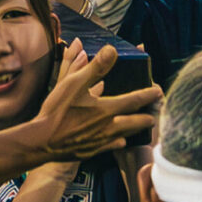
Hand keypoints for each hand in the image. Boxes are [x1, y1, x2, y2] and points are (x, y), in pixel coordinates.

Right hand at [28, 42, 161, 160]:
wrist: (42, 141)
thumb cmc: (57, 111)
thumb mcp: (74, 83)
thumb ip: (95, 67)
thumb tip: (111, 50)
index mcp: (106, 109)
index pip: (134, 100)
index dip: (148, 95)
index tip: (159, 92)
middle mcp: (108, 126)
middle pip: (134, 122)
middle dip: (146, 118)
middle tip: (154, 116)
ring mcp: (100, 141)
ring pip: (124, 136)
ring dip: (135, 130)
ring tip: (142, 128)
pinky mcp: (91, 151)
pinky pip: (110, 146)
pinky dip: (117, 143)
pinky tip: (119, 142)